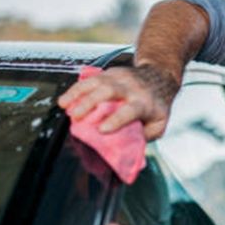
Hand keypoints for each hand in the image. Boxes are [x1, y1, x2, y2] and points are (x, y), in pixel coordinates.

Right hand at [57, 65, 178, 140]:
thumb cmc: (157, 104)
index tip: (102, 130)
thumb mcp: (159, 123)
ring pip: (96, 82)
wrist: (159, 75)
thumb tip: (128, 151)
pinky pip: (90, 79)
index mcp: (144, 103)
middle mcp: (130, 88)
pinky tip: (65, 99)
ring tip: (64, 106)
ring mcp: (119, 78)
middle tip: (77, 117)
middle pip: (108, 91)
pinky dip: (76, 89)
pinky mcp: (109, 73)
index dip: (116, 120)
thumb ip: (145, 136)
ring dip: (78, 93)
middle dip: (90, 103)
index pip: (129, 110)